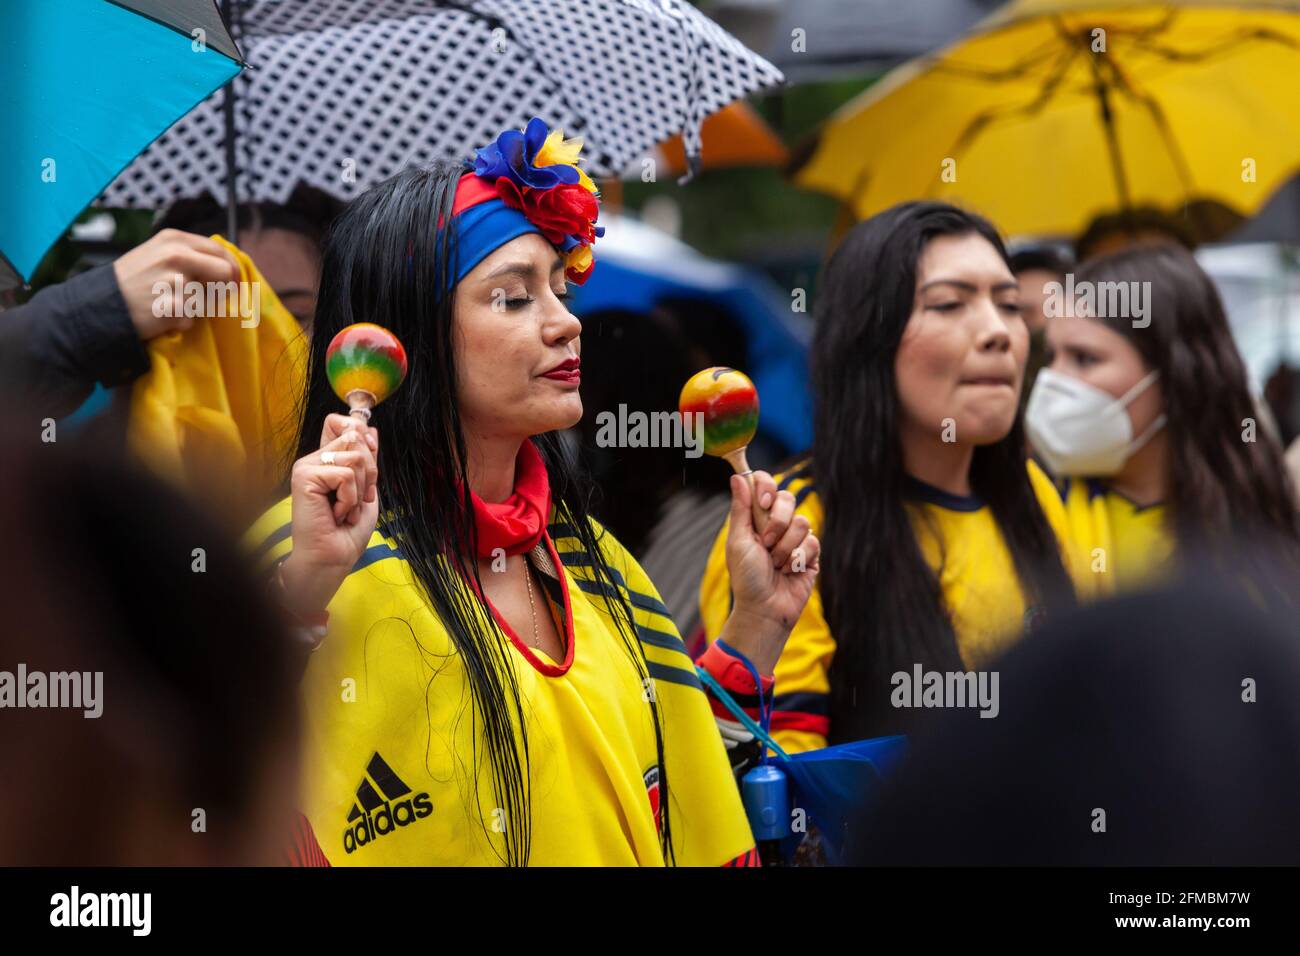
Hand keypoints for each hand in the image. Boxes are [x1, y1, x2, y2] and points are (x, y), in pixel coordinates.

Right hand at [111, 229, 240, 339]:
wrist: (99, 304)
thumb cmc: (132, 281)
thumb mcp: (156, 254)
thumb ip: (189, 255)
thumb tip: (228, 266)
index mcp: (174, 239)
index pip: (221, 251)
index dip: (231, 269)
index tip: (232, 282)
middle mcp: (176, 255)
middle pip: (226, 272)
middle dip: (224, 288)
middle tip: (210, 299)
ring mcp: (175, 280)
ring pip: (209, 300)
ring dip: (195, 308)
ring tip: (169, 305)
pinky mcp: (173, 306)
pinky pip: (192, 320)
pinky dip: (181, 323)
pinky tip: (161, 316)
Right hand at [281, 414, 380, 615]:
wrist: (334, 557)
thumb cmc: (348, 530)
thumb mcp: (366, 488)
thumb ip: (366, 458)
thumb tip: (369, 427)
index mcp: (327, 460)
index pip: (343, 423)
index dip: (363, 436)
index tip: (368, 466)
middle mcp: (314, 459)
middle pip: (355, 436)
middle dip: (369, 472)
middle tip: (358, 500)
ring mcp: (307, 466)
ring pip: (354, 457)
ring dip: (359, 490)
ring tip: (345, 509)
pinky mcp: (304, 476)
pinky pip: (345, 475)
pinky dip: (350, 498)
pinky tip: (336, 514)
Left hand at [718, 471, 819, 673]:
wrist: (765, 608)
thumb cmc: (746, 578)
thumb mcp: (738, 541)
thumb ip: (740, 509)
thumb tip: (737, 476)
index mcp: (756, 517)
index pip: (765, 484)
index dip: (767, 487)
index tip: (763, 504)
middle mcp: (776, 523)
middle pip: (788, 498)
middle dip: (777, 522)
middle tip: (766, 543)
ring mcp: (795, 538)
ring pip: (801, 522)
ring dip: (785, 547)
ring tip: (775, 565)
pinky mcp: (811, 554)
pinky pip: (812, 542)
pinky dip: (797, 559)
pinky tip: (789, 571)